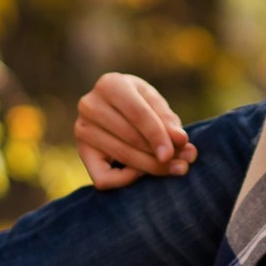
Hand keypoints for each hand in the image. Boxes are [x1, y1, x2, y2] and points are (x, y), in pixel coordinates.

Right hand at [74, 72, 195, 188]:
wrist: (114, 109)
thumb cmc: (139, 104)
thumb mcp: (156, 105)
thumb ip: (169, 121)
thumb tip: (181, 141)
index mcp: (110, 84)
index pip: (138, 114)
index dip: (158, 136)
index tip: (174, 153)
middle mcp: (90, 105)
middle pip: (130, 138)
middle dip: (159, 155)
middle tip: (182, 165)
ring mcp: (82, 129)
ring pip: (121, 157)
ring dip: (149, 167)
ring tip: (172, 168)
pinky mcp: (82, 152)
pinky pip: (103, 178)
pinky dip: (125, 180)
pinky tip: (140, 172)